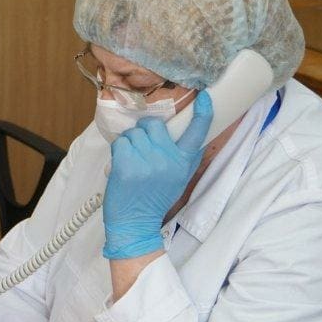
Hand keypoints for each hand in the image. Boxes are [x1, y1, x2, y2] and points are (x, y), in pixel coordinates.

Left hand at [103, 90, 212, 258]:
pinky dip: (118, 150)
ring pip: (134, 133)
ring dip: (130, 143)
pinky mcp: (126, 166)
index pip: (197, 133)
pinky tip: (122, 164)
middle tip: (143, 148)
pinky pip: (120, 142)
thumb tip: (195, 132)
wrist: (135, 224)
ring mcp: (146, 162)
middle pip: (154, 125)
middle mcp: (167, 160)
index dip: (202, 113)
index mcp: (183, 163)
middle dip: (145, 132)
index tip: (203, 97)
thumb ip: (186, 157)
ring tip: (132, 160)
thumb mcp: (180, 179)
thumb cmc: (156, 199)